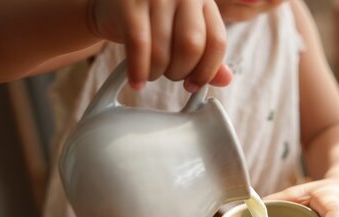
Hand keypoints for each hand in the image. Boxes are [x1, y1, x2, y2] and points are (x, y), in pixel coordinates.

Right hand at [87, 0, 231, 90]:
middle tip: (171, 76)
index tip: (194, 85)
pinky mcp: (129, 4)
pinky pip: (139, 47)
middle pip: (191, 46)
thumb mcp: (185, 33)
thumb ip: (207, 55)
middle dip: (181, 72)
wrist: (113, 4)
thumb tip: (226, 79)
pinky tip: (137, 82)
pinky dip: (139, 71)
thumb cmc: (155, 22)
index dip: (207, 70)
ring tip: (151, 74)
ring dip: (157, 73)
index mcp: (203, 1)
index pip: (217, 41)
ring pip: (163, 51)